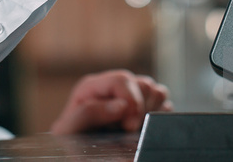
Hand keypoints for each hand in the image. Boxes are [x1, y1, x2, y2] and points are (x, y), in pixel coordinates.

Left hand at [50, 70, 172, 134]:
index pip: (122, 80)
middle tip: (129, 130)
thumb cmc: (69, 141)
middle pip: (142, 84)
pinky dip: (159, 115)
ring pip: (155, 91)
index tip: (130, 126)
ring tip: (134, 128)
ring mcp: (128, 96)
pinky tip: (143, 128)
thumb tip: (122, 105)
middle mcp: (112, 88)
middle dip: (141, 108)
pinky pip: (163, 103)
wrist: (75, 151)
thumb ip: (89, 113)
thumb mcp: (69, 128)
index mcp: (93, 87)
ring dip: (151, 110)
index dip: (131, 101)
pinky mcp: (141, 107)